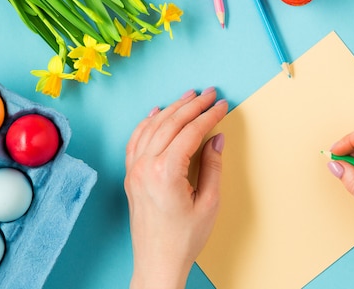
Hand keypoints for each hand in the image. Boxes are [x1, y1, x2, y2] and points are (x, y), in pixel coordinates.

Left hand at [125, 87, 227, 288]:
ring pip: (152, 127)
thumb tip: (216, 138)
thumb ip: (212, 166)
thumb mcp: (208, 203)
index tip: (222, 105)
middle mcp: (146, 166)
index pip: (191, 132)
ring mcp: (135, 170)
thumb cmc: (184, 239)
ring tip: (188, 96)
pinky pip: (135, 141)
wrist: (158, 262)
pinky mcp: (131, 176)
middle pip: (170, 123)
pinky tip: (156, 113)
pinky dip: (146, 123)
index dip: (209, 115)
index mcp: (166, 172)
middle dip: (192, 105)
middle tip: (209, 93)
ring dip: (171, 109)